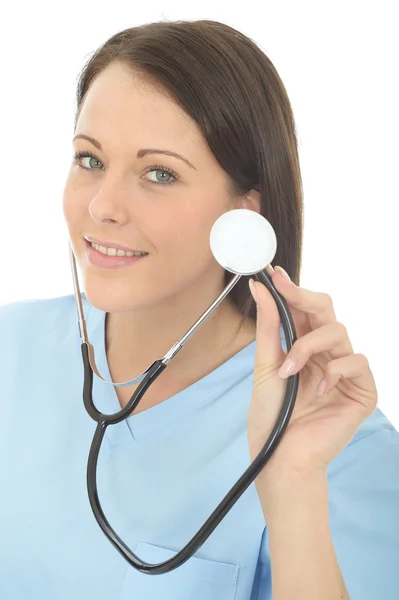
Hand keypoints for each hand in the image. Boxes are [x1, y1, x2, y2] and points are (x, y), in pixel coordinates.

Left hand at [247, 266, 377, 488]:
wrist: (281, 456)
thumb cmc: (272, 416)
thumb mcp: (266, 366)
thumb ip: (268, 327)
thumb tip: (260, 288)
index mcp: (304, 347)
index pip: (304, 310)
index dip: (293, 290)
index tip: (273, 274)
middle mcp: (326, 355)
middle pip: (326, 312)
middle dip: (305, 300)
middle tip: (287, 294)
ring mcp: (345, 372)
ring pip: (339, 332)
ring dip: (309, 345)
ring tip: (290, 370)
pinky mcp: (362, 391)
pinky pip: (356, 362)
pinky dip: (334, 371)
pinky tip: (317, 390)